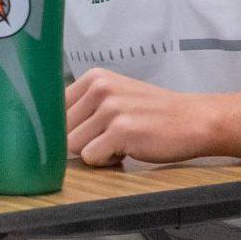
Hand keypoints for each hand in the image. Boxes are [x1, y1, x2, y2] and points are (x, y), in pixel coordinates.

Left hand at [64, 68, 223, 166]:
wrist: (195, 119)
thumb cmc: (152, 113)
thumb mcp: (115, 96)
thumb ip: (84, 106)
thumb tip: (46, 129)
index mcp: (94, 78)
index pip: (53, 110)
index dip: (65, 128)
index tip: (86, 131)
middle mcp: (99, 89)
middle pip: (60, 130)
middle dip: (82, 142)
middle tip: (111, 138)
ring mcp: (110, 108)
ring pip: (73, 146)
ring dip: (95, 152)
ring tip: (120, 143)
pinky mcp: (121, 130)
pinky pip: (91, 157)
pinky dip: (106, 161)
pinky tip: (127, 150)